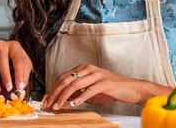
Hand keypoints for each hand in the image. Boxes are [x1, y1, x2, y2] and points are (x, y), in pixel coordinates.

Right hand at [0, 40, 31, 95]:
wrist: (7, 54)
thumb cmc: (16, 59)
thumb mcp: (25, 64)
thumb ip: (24, 75)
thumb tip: (20, 87)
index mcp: (14, 46)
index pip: (17, 59)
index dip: (19, 74)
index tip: (19, 86)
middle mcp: (0, 46)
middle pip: (1, 59)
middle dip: (5, 75)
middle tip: (8, 87)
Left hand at [43, 64, 171, 109]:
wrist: (130, 88)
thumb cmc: (109, 89)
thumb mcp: (90, 90)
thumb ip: (77, 92)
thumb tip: (63, 99)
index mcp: (83, 69)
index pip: (63, 77)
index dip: (52, 89)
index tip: (45, 100)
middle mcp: (88, 69)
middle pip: (66, 80)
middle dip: (55, 93)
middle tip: (48, 104)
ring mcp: (96, 75)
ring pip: (75, 84)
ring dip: (64, 96)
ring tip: (58, 106)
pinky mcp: (104, 83)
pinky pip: (89, 90)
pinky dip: (80, 97)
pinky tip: (74, 104)